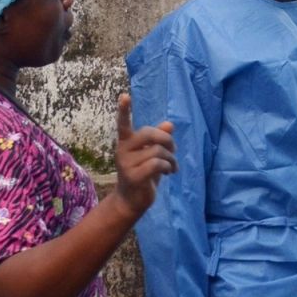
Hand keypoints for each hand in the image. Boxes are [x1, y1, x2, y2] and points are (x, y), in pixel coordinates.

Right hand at [114, 94, 176, 215]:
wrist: (132, 200)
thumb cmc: (143, 173)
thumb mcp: (152, 154)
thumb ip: (158, 140)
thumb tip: (169, 124)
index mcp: (126, 142)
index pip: (123, 124)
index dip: (124, 110)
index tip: (124, 96)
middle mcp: (122, 151)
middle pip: (149, 133)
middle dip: (167, 139)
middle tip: (173, 149)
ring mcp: (126, 164)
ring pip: (158, 151)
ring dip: (171, 159)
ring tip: (172, 167)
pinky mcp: (133, 176)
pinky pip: (157, 164)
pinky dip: (168, 167)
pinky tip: (170, 173)